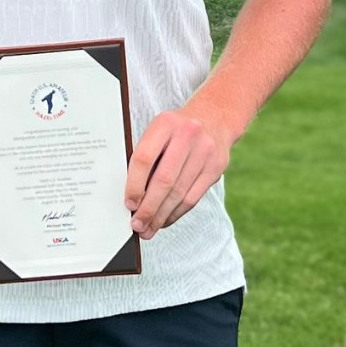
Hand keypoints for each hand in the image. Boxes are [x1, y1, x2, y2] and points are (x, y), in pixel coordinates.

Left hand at [124, 110, 230, 240]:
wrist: (214, 117)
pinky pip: (193, 198)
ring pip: (180, 193)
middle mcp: (187, 135)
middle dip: (148, 208)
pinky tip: (166, 220)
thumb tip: (131, 194)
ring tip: (149, 228)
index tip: (128, 203)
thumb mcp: (159, 129)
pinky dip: (177, 213)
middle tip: (137, 225)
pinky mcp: (216, 168)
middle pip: (164, 180)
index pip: (144, 158)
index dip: (134, 184)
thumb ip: (146, 154)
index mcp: (165, 123)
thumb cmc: (177, 128)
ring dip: (162, 216)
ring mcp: (205, 151)